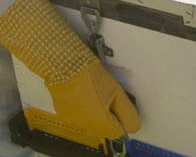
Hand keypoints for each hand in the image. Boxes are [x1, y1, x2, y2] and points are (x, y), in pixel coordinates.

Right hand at [0, 0, 139, 147]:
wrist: (63, 64)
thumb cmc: (89, 74)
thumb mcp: (117, 92)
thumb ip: (128, 113)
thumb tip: (133, 126)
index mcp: (101, 122)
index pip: (119, 131)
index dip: (120, 117)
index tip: (117, 104)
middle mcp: (86, 126)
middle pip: (104, 128)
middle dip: (108, 114)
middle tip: (105, 95)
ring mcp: (73, 119)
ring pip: (91, 122)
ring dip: (94, 111)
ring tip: (92, 92)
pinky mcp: (62, 112)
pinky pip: (78, 115)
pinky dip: (81, 107)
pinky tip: (80, 93)